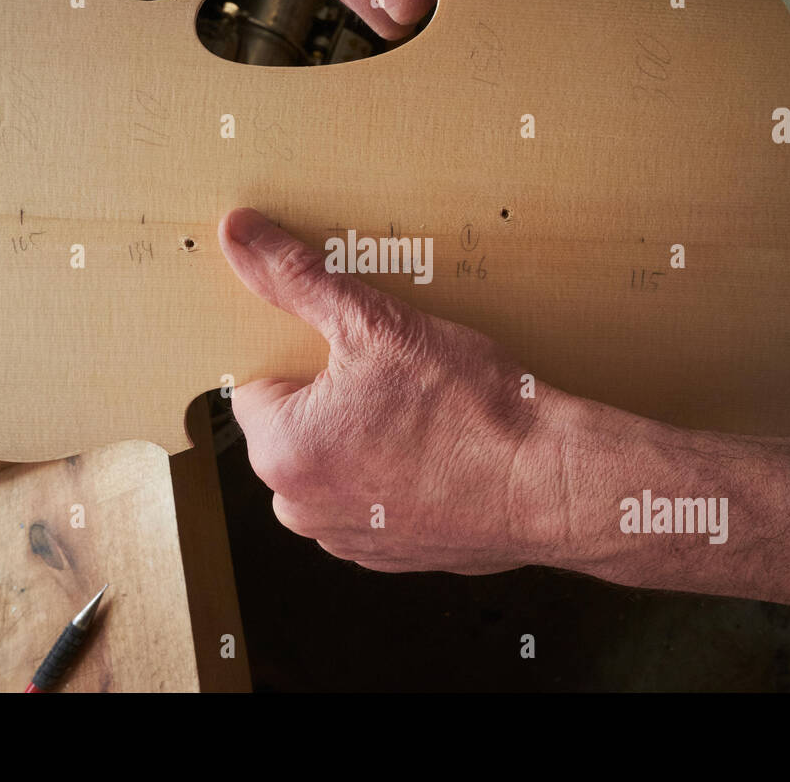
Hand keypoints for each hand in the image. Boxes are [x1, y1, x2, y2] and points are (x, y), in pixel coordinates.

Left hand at [218, 208, 789, 605]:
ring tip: (423, 414)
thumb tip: (240, 234)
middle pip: (296, 428)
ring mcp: (347, 540)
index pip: (259, 386)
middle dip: (335, 399)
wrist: (549, 486)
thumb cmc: (469, 410)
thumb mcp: (377, 323)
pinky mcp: (390, 556)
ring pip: (336, 465)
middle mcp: (301, 508)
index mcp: (282, 452)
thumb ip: (297, 278)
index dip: (307, 357)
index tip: (355, 350)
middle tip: (397, 376)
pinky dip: (396, 478)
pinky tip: (439, 454)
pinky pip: (374, 502)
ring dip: (365, 439)